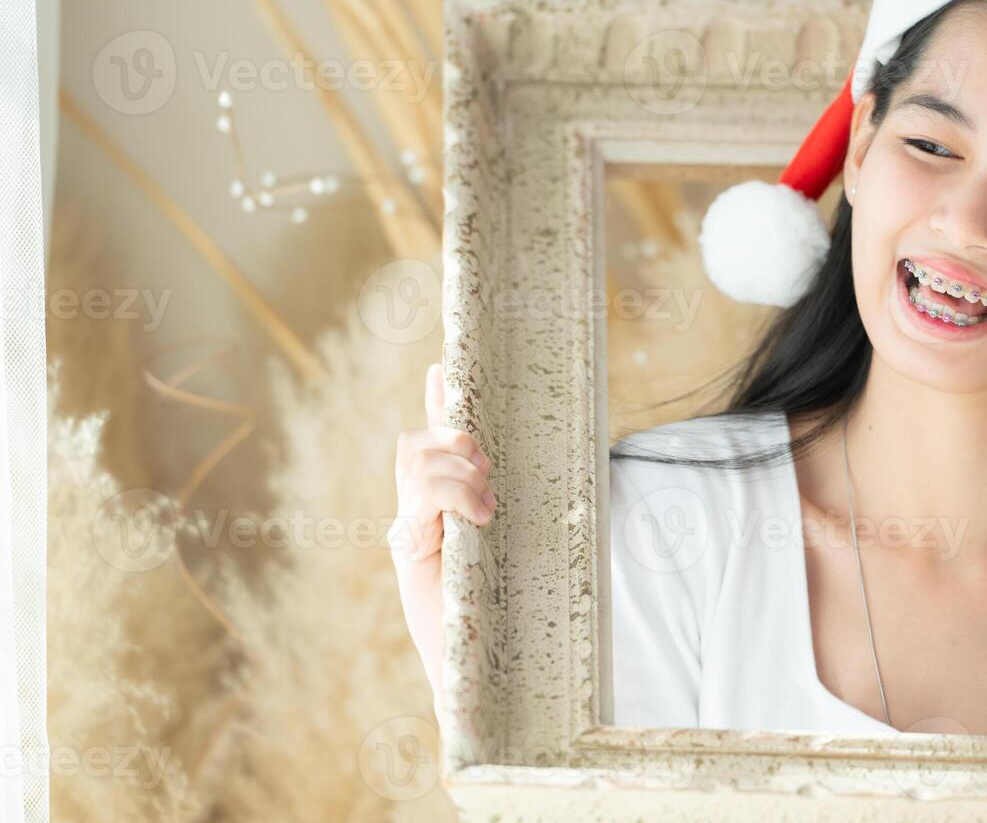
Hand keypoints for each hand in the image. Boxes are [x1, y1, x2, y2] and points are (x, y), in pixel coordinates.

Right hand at [391, 362, 496, 700]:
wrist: (473, 671)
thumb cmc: (499, 615)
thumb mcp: (510, 548)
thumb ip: (506, 511)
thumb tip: (524, 476)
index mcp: (439, 509)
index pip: (429, 444)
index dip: (434, 405)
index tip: (441, 369)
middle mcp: (417, 516)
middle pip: (415, 445)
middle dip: (451, 438)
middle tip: (487, 465)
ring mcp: (409, 532)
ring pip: (417, 466)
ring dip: (458, 470)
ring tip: (487, 500)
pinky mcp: (409, 552)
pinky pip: (422, 500)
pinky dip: (455, 496)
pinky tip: (480, 515)